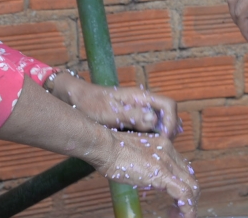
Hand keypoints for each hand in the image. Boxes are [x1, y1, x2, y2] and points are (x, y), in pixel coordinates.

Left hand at [49, 74, 180, 137]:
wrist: (76, 99)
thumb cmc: (91, 105)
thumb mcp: (110, 113)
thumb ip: (132, 116)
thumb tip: (154, 119)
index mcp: (140, 97)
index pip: (169, 105)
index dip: (171, 122)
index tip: (164, 139)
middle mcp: (143, 101)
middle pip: (168, 113)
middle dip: (169, 130)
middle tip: (162, 147)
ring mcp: (138, 108)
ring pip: (160, 120)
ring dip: (161, 133)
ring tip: (154, 149)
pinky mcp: (133, 116)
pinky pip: (149, 124)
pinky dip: (152, 135)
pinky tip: (144, 147)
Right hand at [94, 131, 199, 217]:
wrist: (105, 146)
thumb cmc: (111, 151)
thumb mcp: (134, 154)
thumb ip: (145, 163)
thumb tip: (146, 177)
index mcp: (163, 145)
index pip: (183, 167)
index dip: (183, 184)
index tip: (175, 198)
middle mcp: (169, 151)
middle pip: (190, 177)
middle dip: (189, 197)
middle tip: (178, 210)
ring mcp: (167, 162)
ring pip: (191, 186)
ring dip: (189, 204)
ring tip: (178, 215)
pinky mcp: (162, 174)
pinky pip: (184, 193)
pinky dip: (187, 208)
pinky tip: (183, 216)